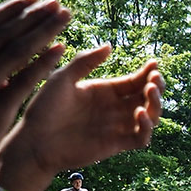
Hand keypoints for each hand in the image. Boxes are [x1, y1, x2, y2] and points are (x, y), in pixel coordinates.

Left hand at [0, 51, 164, 190]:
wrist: (34, 141)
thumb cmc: (44, 109)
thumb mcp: (63, 78)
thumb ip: (85, 62)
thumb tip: (109, 45)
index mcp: (104, 91)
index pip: (135, 81)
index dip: (148, 73)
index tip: (154, 64)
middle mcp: (113, 109)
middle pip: (147, 98)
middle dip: (156, 87)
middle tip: (155, 80)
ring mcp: (116, 127)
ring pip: (149, 117)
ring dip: (156, 105)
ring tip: (149, 92)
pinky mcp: (115, 145)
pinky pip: (140, 138)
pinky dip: (146, 127)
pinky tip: (139, 114)